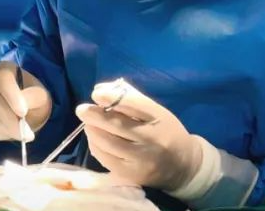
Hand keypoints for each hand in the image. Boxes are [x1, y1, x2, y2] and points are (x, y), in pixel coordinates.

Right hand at [0, 61, 50, 140]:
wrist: (26, 112)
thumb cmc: (33, 100)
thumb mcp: (40, 97)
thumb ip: (33, 98)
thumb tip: (21, 109)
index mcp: (4, 69)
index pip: (2, 79)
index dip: (12, 96)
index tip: (23, 112)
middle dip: (10, 118)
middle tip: (26, 133)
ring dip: (4, 128)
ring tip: (21, 134)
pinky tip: (9, 133)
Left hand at [76, 80, 201, 190]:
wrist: (183, 166)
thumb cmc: (166, 132)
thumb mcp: (156, 112)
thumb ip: (131, 98)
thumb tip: (101, 90)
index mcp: (159, 118)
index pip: (133, 104)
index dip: (111, 97)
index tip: (96, 94)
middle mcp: (151, 139)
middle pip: (116, 125)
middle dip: (94, 115)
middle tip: (82, 110)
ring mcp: (140, 159)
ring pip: (107, 143)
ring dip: (93, 131)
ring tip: (89, 124)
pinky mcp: (130, 174)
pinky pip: (105, 158)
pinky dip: (96, 146)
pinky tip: (95, 139)